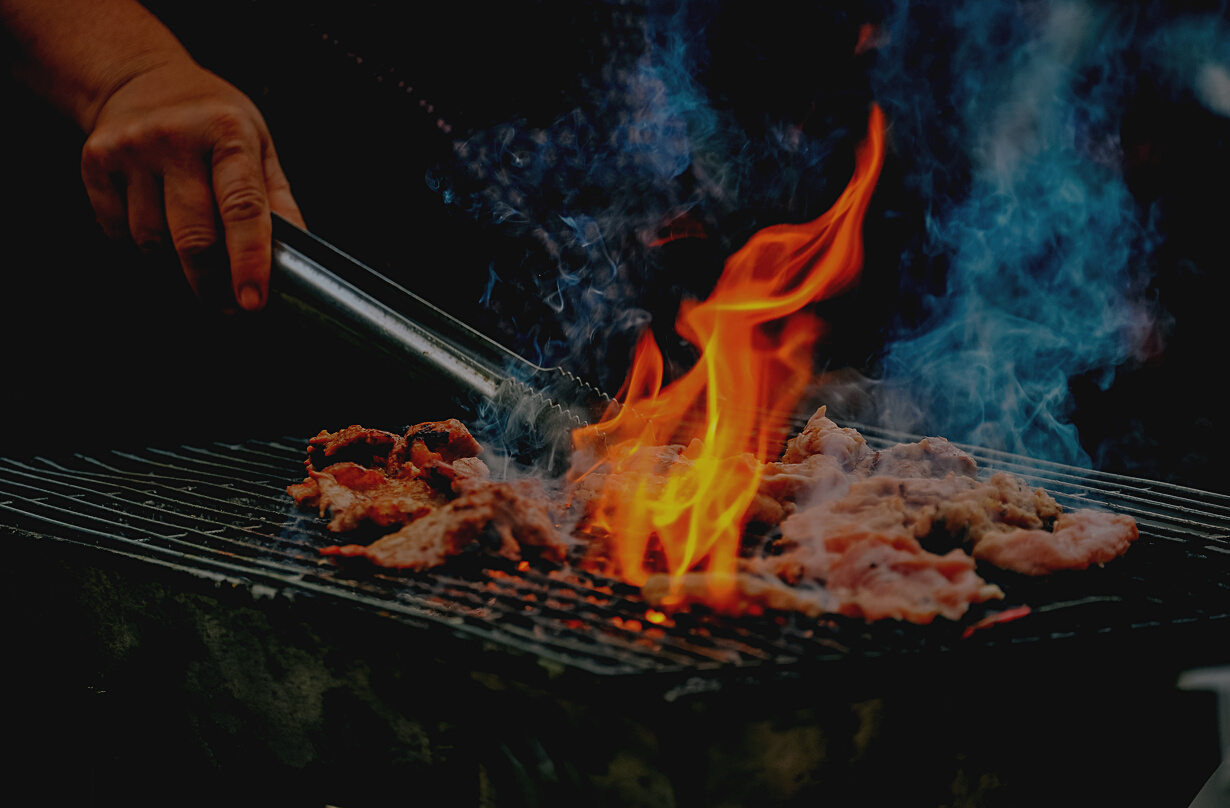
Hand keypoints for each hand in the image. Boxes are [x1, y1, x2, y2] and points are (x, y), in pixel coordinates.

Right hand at [81, 57, 304, 310]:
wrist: (141, 78)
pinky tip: (158, 229)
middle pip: (193, 238)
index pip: (242, 209)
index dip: (249, 262)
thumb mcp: (261, 147)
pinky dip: (142, 247)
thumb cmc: (213, 122)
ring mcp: (130, 149)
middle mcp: (175, 138)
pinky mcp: (95, 162)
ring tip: (194, 258)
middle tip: (228, 306)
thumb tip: (295, 261)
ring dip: (175, 266)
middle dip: (212, 284)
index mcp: (228, 132)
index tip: (253, 301)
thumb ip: (278, 204)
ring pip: (152, 242)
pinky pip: (118, 232)